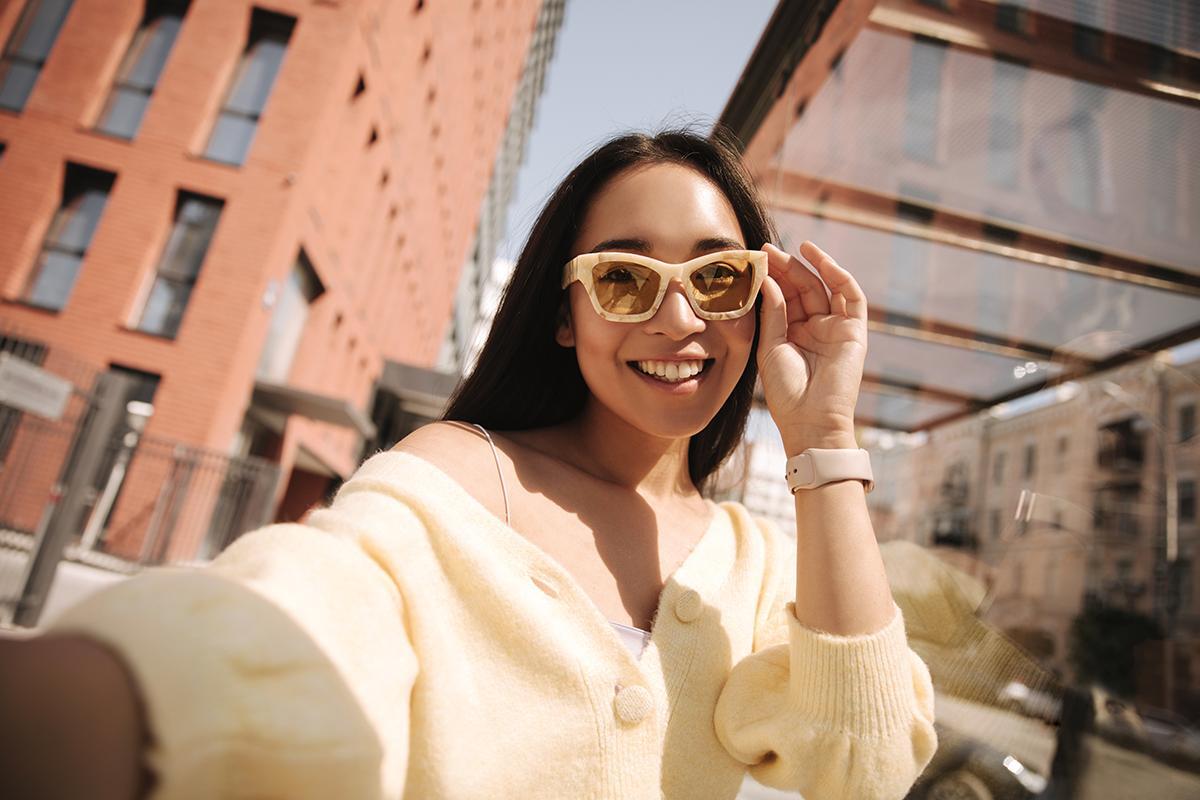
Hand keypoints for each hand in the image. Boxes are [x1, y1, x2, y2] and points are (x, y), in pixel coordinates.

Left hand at [756, 241, 867, 452]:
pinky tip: (819, 260)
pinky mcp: (854, 331)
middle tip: (766, 250)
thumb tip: (769, 280)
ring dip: (809, 266)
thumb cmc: (786, 392)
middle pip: (802, 289)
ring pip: (824, 288)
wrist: (810, 421)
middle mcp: (815, 328)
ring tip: (791, 249)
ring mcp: (836, 329)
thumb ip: (772, 313)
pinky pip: (851, 296)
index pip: (784, 298)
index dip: (772, 278)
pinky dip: (837, 275)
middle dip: (786, 268)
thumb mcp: (770, 347)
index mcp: (793, 334)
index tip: (754, 260)